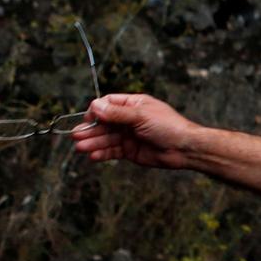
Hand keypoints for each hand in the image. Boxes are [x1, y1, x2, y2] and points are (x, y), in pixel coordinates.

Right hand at [70, 93, 200, 168]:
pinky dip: (102, 153)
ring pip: (106, 138)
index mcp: (134, 105)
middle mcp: (129, 119)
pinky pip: (112, 151)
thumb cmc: (168, 127)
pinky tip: (93, 156)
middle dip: (90, 129)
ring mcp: (128, 135)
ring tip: (80, 148)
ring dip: (93, 142)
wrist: (184, 148)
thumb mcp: (141, 116)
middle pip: (103, 123)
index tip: (89, 118)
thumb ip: (117, 114)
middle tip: (76, 136)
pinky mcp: (130, 150)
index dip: (96, 110)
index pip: (108, 104)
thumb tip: (95, 106)